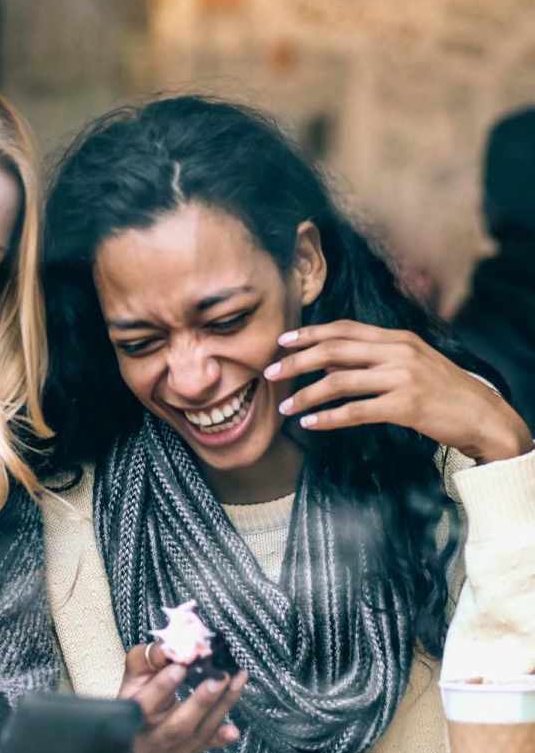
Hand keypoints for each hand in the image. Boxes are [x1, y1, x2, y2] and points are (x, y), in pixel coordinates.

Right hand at [120, 643, 245, 752]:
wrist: (139, 740)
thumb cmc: (138, 698)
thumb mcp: (133, 677)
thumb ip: (145, 660)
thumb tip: (168, 647)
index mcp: (136, 714)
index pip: (147, 703)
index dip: (163, 686)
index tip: (181, 666)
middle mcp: (156, 734)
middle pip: (179, 724)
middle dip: (201, 701)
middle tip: (220, 676)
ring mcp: (177, 745)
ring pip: (201, 730)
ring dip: (222, 705)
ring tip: (237, 679)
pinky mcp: (193, 748)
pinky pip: (210, 744)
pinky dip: (222, 737)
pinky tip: (234, 730)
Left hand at [265, 321, 532, 463]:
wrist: (482, 414)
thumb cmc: (441, 390)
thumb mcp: (409, 364)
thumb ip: (370, 359)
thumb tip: (325, 364)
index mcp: (397, 338)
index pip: (344, 328)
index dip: (309, 333)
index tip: (281, 341)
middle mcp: (398, 352)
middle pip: (334, 350)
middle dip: (296, 361)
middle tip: (269, 373)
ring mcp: (402, 378)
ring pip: (339, 381)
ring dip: (305, 395)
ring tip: (285, 407)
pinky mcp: (405, 406)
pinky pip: (355, 411)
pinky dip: (328, 418)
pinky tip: (309, 423)